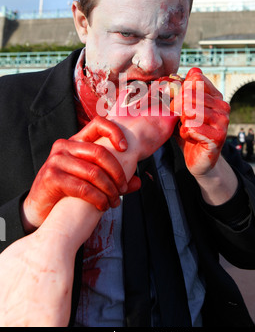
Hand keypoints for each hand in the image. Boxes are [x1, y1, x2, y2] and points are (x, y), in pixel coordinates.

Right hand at [22, 116, 140, 230]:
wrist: (40, 207)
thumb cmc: (68, 190)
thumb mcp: (91, 180)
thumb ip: (113, 179)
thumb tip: (138, 182)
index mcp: (76, 141)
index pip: (98, 124)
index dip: (115, 131)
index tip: (126, 148)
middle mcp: (65, 146)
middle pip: (100, 152)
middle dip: (117, 172)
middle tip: (122, 188)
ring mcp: (57, 160)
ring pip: (93, 172)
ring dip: (109, 190)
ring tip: (114, 201)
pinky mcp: (51, 177)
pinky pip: (83, 187)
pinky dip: (98, 198)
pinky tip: (102, 206)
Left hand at [172, 68, 229, 177]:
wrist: (197, 159)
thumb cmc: (189, 131)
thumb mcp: (183, 109)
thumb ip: (185, 90)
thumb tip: (194, 70)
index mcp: (216, 96)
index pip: (195, 80)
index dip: (179, 91)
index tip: (177, 104)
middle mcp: (223, 106)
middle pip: (189, 95)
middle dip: (177, 108)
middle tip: (180, 119)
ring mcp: (223, 121)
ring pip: (190, 110)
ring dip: (182, 122)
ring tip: (187, 129)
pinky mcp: (219, 136)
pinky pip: (192, 127)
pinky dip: (185, 133)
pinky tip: (191, 138)